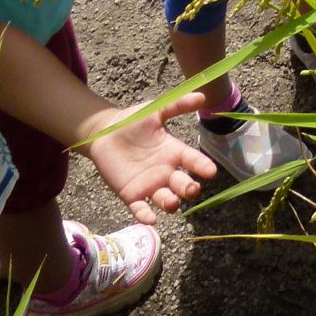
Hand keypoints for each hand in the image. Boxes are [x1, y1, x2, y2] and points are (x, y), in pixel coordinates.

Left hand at [76, 89, 217, 220]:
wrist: (104, 132)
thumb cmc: (132, 121)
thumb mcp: (155, 110)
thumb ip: (177, 104)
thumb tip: (202, 96)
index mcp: (174, 152)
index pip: (192, 161)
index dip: (202, 166)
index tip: (211, 172)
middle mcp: (165, 172)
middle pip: (182, 184)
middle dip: (188, 188)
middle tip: (192, 189)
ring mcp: (149, 185)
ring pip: (165, 199)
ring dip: (171, 203)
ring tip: (173, 203)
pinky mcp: (130, 194)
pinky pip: (140, 208)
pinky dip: (145, 215)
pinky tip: (150, 219)